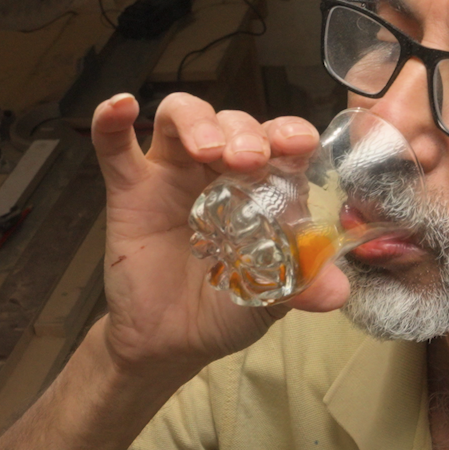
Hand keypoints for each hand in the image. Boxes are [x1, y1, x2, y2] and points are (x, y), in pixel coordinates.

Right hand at [87, 92, 349, 378]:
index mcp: (263, 186)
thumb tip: (337, 290)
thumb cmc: (228, 308)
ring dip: (197, 121)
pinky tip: (121, 107)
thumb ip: (301, 286)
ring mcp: (172, 174)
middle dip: (245, 131)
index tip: (299, 144)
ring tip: (206, 148)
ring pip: (181, 117)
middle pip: (233, 122)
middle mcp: (220, 169)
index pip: (281, 141)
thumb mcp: (270, 298)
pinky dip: (111, 121)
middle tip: (249, 160)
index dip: (290, 133)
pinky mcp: (130, 190)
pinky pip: (114, 147)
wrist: (172, 342)